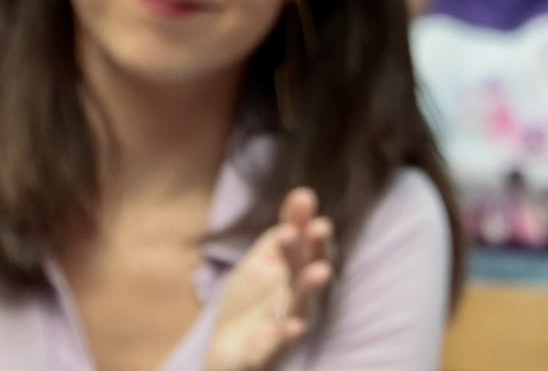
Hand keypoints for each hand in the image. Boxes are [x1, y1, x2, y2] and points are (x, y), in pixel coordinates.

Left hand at [204, 190, 339, 370]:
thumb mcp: (265, 261)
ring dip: (310, 290)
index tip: (310, 206)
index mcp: (296, 277)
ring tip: (319, 272)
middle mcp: (297, 302)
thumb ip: (286, 231)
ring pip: (301, 309)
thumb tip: (304, 194)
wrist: (228, 351)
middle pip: (307, 275)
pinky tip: (293, 326)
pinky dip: (285, 338)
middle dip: (315, 253)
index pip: (309, 251)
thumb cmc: (252, 304)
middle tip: (319, 228)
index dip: (312, 231)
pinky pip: (277, 347)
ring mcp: (285, 329)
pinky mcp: (267, 354)